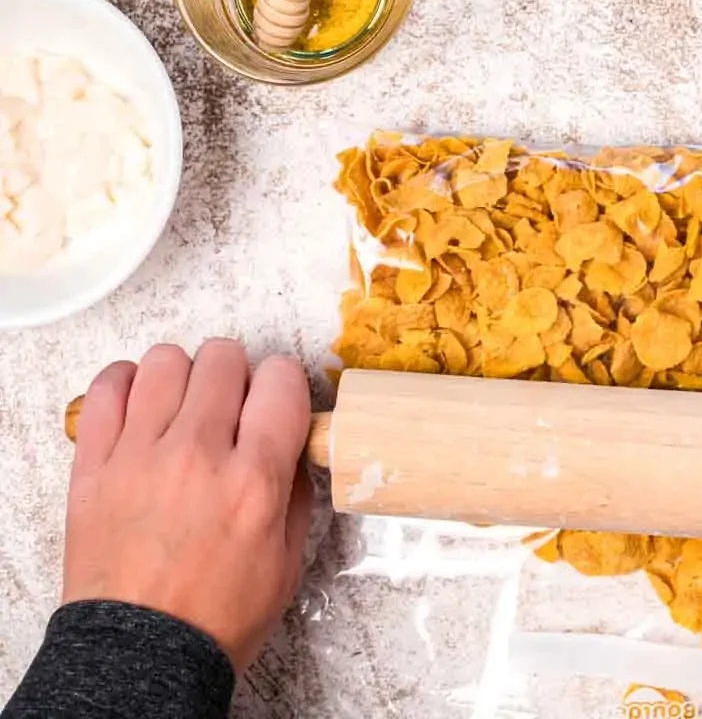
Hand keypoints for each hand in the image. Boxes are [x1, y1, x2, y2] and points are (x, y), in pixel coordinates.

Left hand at [63, 338, 313, 672]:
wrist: (143, 655)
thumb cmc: (218, 616)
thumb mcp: (287, 561)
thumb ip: (296, 493)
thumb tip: (293, 446)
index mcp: (255, 480)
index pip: (281, 379)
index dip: (286, 385)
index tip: (278, 404)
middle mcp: (198, 454)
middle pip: (224, 357)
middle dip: (238, 376)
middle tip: (233, 409)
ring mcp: (139, 454)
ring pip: (166, 359)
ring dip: (185, 377)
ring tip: (184, 409)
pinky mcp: (94, 463)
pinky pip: (107, 386)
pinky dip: (128, 384)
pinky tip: (142, 409)